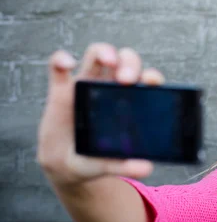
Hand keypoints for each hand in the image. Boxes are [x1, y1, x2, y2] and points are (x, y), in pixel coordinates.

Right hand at [36, 43, 165, 188]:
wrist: (66, 165)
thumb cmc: (94, 159)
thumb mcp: (109, 164)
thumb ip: (125, 165)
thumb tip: (146, 168)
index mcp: (129, 101)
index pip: (145, 79)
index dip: (151, 76)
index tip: (153, 83)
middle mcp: (110, 88)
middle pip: (125, 61)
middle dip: (130, 63)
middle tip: (127, 80)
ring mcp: (85, 85)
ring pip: (97, 55)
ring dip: (104, 52)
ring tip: (108, 61)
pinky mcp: (61, 90)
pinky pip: (58, 66)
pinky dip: (61, 59)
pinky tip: (67, 62)